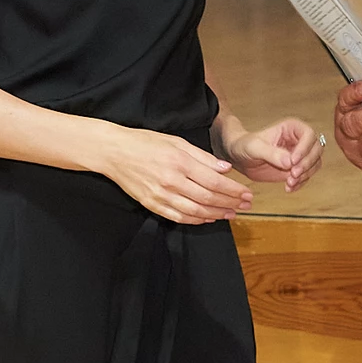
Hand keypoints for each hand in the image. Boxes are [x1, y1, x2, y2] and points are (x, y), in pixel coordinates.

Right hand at [98, 126, 254, 223]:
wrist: (114, 152)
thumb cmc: (145, 142)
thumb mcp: (177, 141)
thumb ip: (203, 156)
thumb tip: (225, 169)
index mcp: (180, 163)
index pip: (215, 182)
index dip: (234, 190)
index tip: (247, 193)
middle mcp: (172, 182)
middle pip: (208, 199)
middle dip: (231, 203)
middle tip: (245, 205)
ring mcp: (161, 196)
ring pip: (196, 212)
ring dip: (217, 214)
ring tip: (231, 214)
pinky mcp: (152, 205)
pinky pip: (179, 217)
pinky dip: (196, 220)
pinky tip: (208, 218)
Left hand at [225, 117, 325, 192]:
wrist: (239, 157)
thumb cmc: (245, 145)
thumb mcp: (255, 148)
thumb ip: (272, 153)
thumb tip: (290, 162)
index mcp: (291, 128)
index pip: (309, 134)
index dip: (305, 148)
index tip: (292, 161)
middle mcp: (298, 140)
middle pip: (316, 149)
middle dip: (307, 164)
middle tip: (293, 175)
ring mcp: (299, 154)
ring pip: (315, 163)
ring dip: (305, 175)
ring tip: (289, 183)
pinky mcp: (296, 168)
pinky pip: (307, 175)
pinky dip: (301, 183)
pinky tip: (289, 188)